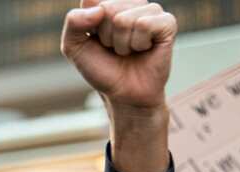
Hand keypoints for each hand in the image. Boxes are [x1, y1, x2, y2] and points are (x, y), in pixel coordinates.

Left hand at [62, 1, 176, 109]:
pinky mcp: (167, 22)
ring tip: (129, 51)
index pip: (92, 0)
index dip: (89, 27)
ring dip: (122, 44)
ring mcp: (151, 10)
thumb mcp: (74, 47)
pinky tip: (144, 49)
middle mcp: (130, 3)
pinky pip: (144, 24)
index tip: (96, 41)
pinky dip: (138, 44)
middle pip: (107, 8)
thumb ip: (73, 22)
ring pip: (124, 19)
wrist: (124, 94)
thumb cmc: (102, 69)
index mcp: (108, 3)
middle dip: (106, 37)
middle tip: (115, 50)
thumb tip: (99, 10)